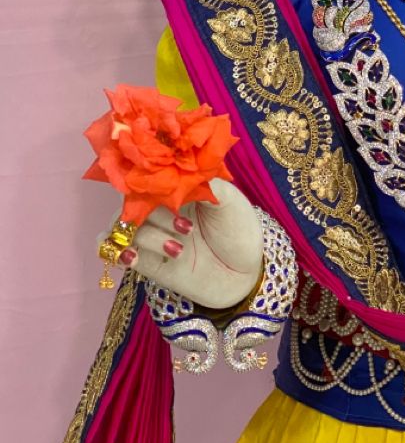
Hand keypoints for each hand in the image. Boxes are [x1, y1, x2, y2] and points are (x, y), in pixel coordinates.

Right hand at [110, 178, 263, 309]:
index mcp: (177, 190)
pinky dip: (120, 252)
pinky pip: (119, 254)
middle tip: (186, 228)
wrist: (247, 271)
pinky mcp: (149, 263)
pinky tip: (133, 256)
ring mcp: (154, 237)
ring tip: (178, 248)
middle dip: (155, 214)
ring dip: (147, 237)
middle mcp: (161, 211)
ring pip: (124, 228)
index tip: (167, 193)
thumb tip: (179, 171)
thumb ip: (205, 183)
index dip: (150, 182)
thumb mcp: (229, 199)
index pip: (149, 179)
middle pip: (134, 203)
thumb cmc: (239, 229)